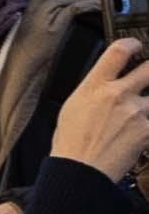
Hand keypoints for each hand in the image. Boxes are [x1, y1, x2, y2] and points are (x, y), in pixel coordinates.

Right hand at [60, 36, 148, 185]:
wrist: (81, 170)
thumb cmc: (72, 142)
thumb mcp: (73, 106)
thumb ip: (95, 91)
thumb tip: (107, 82)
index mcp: (94, 86)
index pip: (119, 51)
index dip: (132, 43)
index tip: (137, 46)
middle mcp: (118, 95)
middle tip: (148, 74)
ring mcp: (136, 112)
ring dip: (146, 104)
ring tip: (136, 112)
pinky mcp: (147, 131)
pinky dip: (147, 123)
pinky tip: (139, 130)